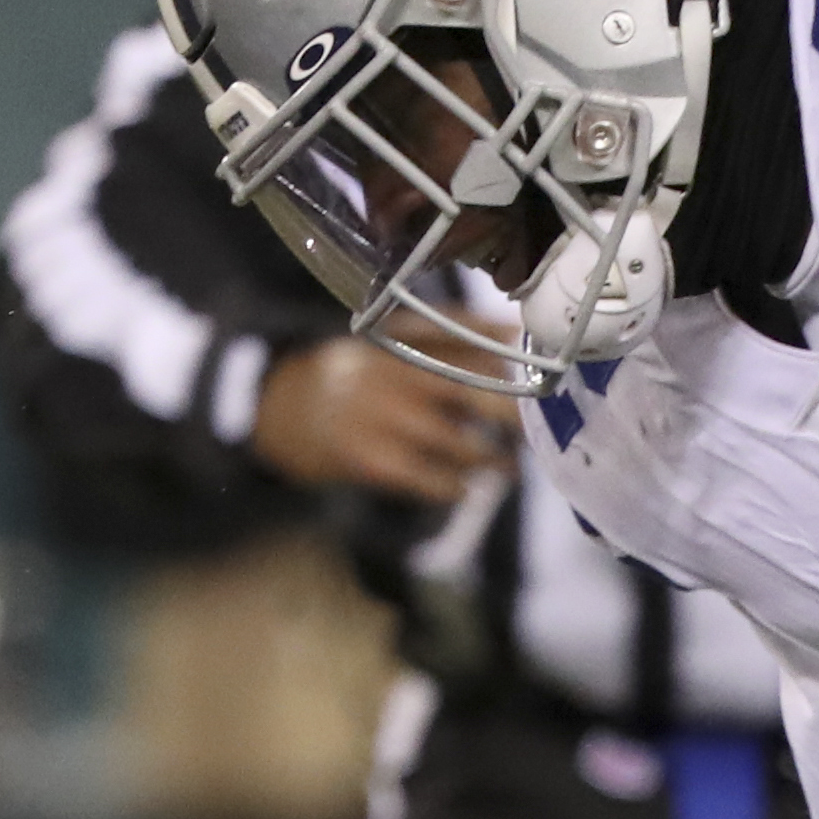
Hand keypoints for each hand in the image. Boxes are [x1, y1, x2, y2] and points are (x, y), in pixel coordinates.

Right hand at [247, 336, 522, 500]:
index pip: (462, 331)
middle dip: (513, 413)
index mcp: (396, 335)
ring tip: (509, 466)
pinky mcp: (370, 459)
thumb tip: (515, 334)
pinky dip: (456, 486)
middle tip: (539, 429)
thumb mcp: (387, 344)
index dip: (506, 345)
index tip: (543, 360)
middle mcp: (391, 370)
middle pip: (471, 388)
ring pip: (458, 441)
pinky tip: (466, 487)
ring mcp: (380, 416)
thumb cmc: (354, 380)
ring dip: (492, 458)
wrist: (275, 410)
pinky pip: (431, 480)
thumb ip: (444, 340)